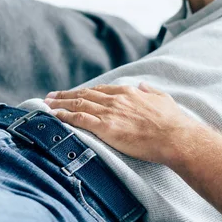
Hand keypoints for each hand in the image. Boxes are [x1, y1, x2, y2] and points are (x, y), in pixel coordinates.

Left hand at [44, 83, 197, 163]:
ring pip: (78, 105)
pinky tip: (55, 116)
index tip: (75, 92)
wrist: (174, 136)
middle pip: (85, 95)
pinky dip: (65, 116)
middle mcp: (117, 100)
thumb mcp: (163, 99)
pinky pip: (80, 119)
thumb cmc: (173, 121)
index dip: (85, 91)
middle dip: (66, 95)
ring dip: (60, 104)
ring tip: (47, 105)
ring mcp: (110, 113)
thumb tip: (143, 84)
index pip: (101, 90)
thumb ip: (150, 91)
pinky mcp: (106, 128)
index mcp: (130, 93)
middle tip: (51, 96)